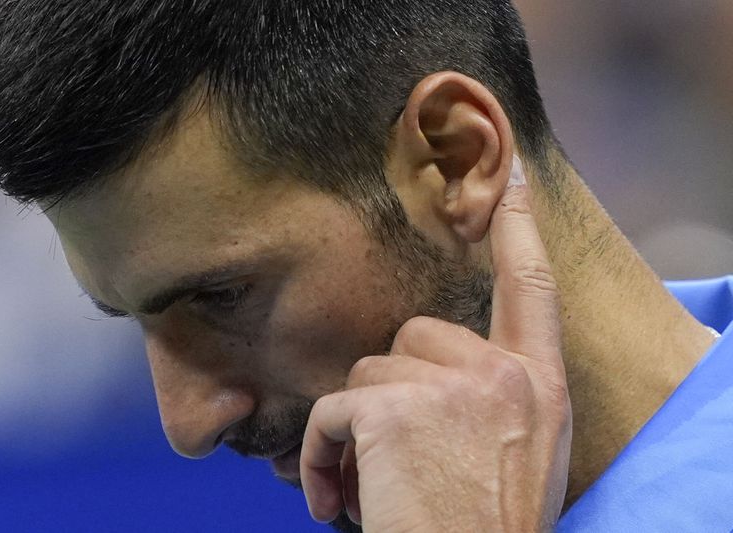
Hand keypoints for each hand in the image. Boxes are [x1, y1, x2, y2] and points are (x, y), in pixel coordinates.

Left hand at [300, 181, 571, 531]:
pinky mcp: (393, 409)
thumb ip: (498, 394)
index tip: (511, 174)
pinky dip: (320, 455)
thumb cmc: (488, 522)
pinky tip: (336, 500)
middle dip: (395, 390)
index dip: (520, 229)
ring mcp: (449, 388)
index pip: (533, 288)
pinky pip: (332, 410)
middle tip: (401, 455)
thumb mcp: (526, 452)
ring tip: (377, 486)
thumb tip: (434, 363)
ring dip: (359, 429)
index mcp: (539, 384)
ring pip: (367, 372)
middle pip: (414, 334)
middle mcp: (501, 375)